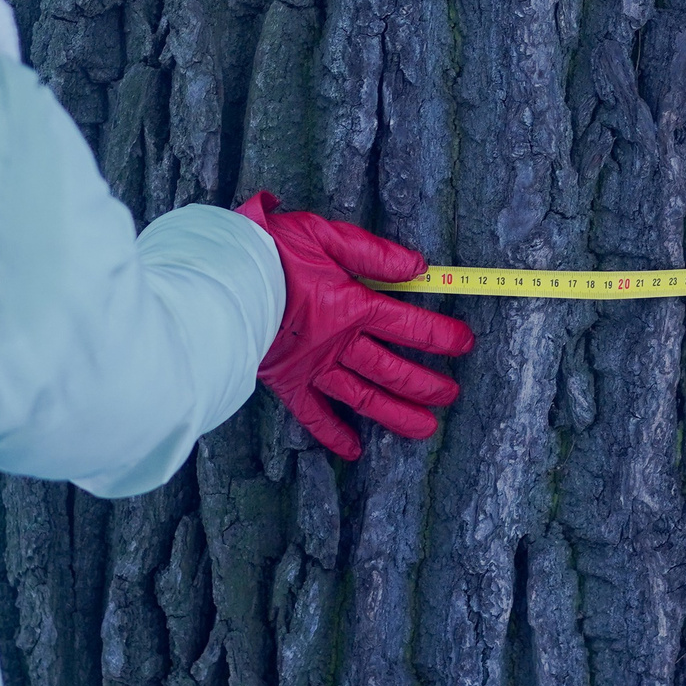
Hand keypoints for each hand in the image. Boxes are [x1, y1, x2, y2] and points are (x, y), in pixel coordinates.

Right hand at [234, 192, 474, 458]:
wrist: (221, 280)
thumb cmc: (271, 250)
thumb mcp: (327, 235)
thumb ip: (374, 253)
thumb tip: (418, 267)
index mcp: (352, 306)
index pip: (409, 325)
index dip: (441, 337)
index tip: (464, 344)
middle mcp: (339, 344)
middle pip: (393, 369)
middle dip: (427, 383)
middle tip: (451, 393)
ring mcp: (314, 368)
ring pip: (364, 398)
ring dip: (398, 414)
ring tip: (426, 429)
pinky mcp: (288, 382)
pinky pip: (314, 415)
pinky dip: (333, 435)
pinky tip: (353, 451)